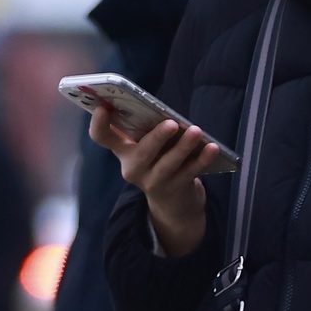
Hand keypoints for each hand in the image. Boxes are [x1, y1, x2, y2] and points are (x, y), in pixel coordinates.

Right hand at [88, 104, 215, 256]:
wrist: (173, 202)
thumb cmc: (159, 159)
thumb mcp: (148, 146)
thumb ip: (149, 129)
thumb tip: (164, 111)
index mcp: (123, 150)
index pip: (102, 137)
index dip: (99, 123)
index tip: (103, 108)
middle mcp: (132, 167)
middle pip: (141, 153)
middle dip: (157, 138)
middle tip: (171, 123)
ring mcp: (152, 181)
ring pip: (168, 164)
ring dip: (183, 147)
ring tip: (196, 131)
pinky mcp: (174, 190)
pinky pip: (189, 172)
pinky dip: (202, 159)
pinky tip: (212, 148)